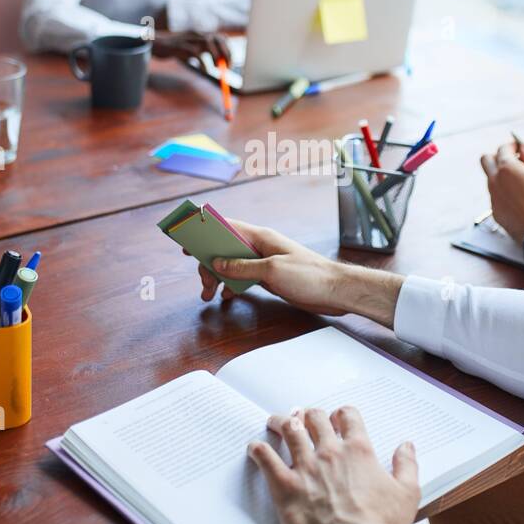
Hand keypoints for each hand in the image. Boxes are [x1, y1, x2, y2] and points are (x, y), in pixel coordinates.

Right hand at [154, 30, 231, 66]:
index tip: (230, 63)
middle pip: (218, 39)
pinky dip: (203, 64)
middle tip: (228, 68)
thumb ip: (205, 52)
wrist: (158, 45)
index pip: (222, 38)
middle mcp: (198, 33)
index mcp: (202, 34)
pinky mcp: (182, 45)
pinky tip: (204, 70)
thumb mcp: (194, 49)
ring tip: (216, 68)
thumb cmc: (177, 50)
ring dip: (216, 56)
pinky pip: (197, 54)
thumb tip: (220, 64)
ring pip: (208, 42)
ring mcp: (190, 38)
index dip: (228, 50)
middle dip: (226, 53)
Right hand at [196, 220, 352, 316]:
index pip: (227, 227)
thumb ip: (243, 267)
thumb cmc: (310, 276)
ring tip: (209, 294)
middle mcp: (261, 246)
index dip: (205, 231)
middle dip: (210, 265)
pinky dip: (232, 285)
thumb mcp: (272, 271)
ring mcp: (265, 261)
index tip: (187, 238)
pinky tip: (227, 295)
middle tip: (203, 284)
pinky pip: (243, 277)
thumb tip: (218, 263)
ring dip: (219, 278)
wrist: (335, 291)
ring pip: (233, 265)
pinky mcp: (270, 276)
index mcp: (261, 237)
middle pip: (225, 250)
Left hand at [249, 406, 417, 523]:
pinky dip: (257, 450)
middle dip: (306, 414)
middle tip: (301, 417)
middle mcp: (330, 452)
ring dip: (280, 422)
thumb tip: (406, 446)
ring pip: (288, 429)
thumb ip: (407, 465)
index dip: (340, 414)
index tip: (335, 418)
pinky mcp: (285, 486)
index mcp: (358, 451)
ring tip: (274, 422)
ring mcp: (305, 467)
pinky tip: (254, 449)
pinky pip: (265, 458)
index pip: (348, 416)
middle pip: (313, 417)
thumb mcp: (407, 493)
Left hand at [481, 141, 523, 240]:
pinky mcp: (496, 213)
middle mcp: (495, 182)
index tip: (520, 146)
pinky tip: (521, 198)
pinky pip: (496, 196)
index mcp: (507, 168)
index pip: (502, 149)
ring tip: (522, 181)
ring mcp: (493, 199)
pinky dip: (504, 192)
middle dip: (498, 156)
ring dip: (501, 175)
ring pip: (490, 179)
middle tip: (515, 160)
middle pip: (486, 161)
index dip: (512, 145)